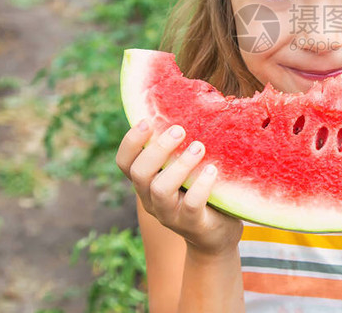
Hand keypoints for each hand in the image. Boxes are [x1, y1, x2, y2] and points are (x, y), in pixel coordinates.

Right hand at [115, 118, 242, 254]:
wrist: (217, 235)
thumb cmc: (200, 192)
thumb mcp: (184, 170)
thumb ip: (178, 149)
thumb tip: (188, 107)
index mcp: (146, 183)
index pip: (124, 163)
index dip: (130, 142)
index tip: (146, 121)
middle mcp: (151, 199)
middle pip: (139, 173)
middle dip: (157, 148)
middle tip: (180, 130)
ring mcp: (169, 215)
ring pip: (161, 189)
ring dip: (179, 165)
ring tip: (199, 147)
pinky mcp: (191, 225)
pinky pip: (190, 205)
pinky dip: (201, 185)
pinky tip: (213, 171)